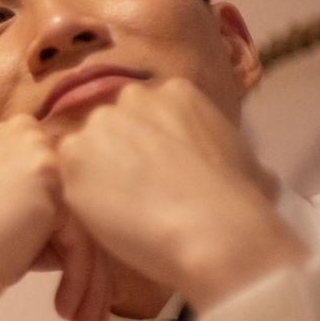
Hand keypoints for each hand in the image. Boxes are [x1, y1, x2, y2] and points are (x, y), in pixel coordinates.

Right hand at [0, 115, 109, 320]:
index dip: (69, 243)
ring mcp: (38, 153)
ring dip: (90, 282)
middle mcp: (25, 132)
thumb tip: (74, 238)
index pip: (61, 191)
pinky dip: (80, 281)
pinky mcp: (48, 183)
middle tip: (89, 315)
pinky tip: (64, 310)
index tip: (71, 286)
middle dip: (90, 266)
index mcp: (10, 135)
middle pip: (81, 205)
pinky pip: (83, 240)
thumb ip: (29, 207)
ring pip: (87, 226)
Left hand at [52, 77, 306, 310]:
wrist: (215, 229)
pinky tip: (107, 219)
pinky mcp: (75, 156)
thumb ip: (224, 151)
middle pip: (111, 126)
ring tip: (122, 211)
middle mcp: (134, 97)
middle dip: (118, 156)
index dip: (147, 148)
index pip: (145, 114)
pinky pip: (68, 177)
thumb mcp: (246, 159)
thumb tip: (250, 171)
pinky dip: (81, 199)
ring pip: (86, 150)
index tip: (156, 174)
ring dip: (96, 177)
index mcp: (177, 91)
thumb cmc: (240, 202)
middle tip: (135, 193)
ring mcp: (100, 124)